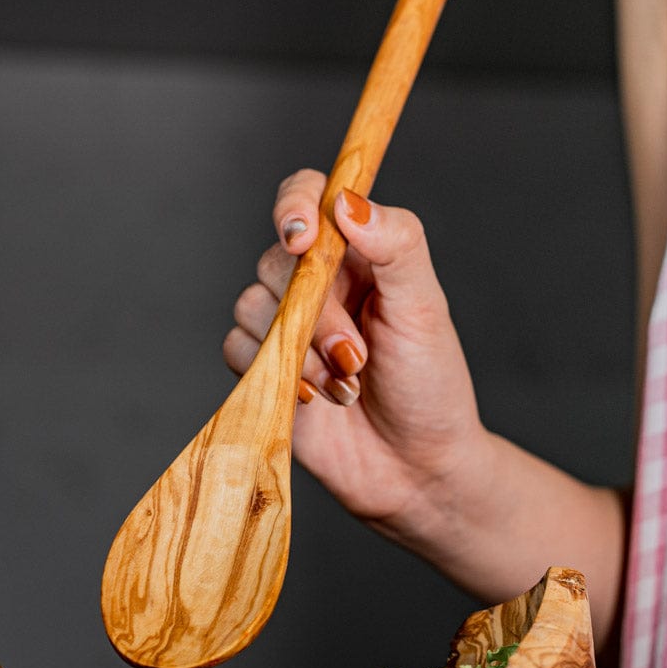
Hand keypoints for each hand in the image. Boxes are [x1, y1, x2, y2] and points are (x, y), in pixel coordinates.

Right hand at [222, 169, 489, 559]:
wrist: (415, 469)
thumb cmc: (431, 385)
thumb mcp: (425, 308)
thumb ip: (396, 245)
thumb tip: (347, 201)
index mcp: (357, 255)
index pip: (308, 198)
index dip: (294, 206)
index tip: (301, 238)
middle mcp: (316, 283)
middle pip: (274, 260)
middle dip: (315, 313)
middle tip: (357, 356)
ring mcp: (286, 325)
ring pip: (250, 305)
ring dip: (298, 350)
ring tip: (345, 386)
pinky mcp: (263, 368)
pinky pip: (235, 347)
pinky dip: (272, 372)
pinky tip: (312, 400)